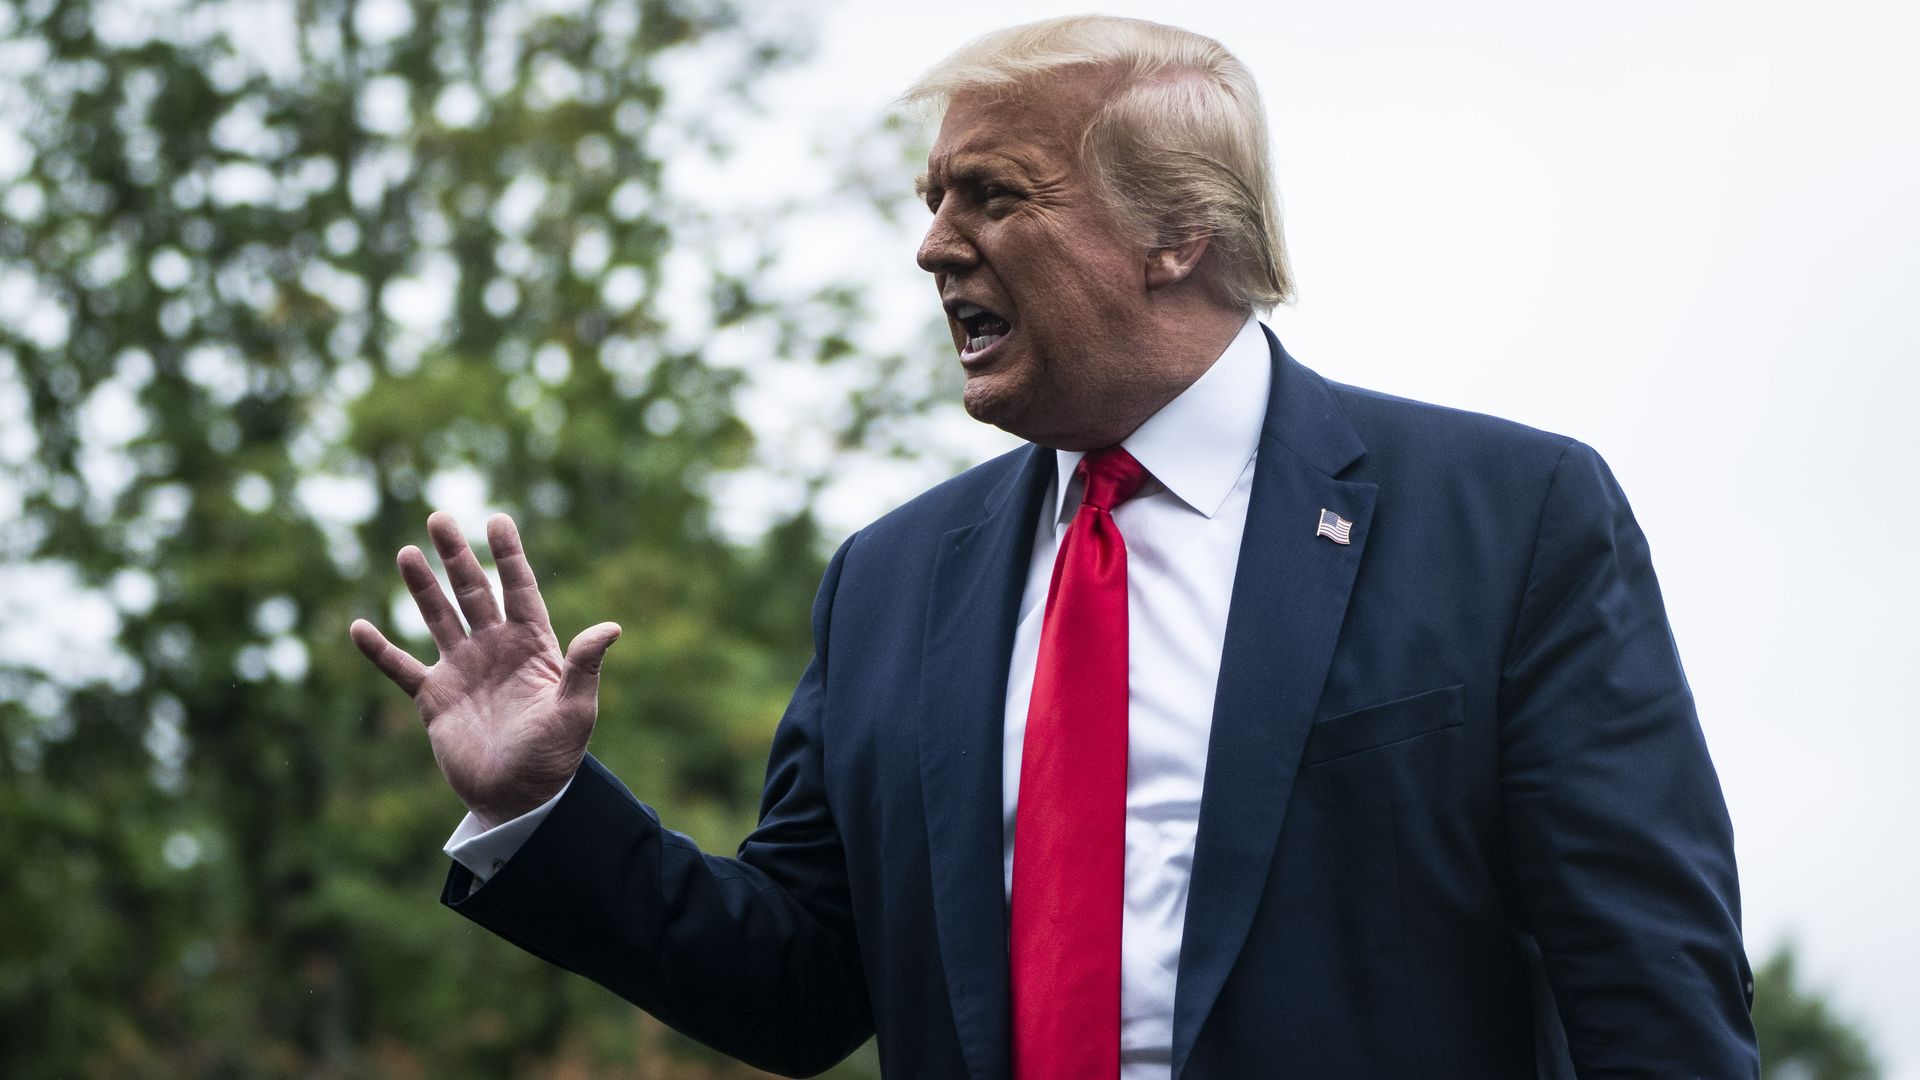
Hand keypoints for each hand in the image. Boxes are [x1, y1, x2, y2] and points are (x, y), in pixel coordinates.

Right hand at [350, 511, 620, 827]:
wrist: (519, 798)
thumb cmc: (555, 755)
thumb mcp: (576, 709)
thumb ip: (586, 666)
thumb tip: (612, 627)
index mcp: (533, 645)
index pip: (519, 589)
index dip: (508, 555)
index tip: (496, 520)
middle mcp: (495, 649)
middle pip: (474, 592)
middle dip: (457, 556)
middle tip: (440, 517)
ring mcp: (463, 670)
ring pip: (439, 618)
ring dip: (422, 588)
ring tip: (407, 553)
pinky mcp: (435, 698)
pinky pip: (402, 668)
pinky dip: (380, 650)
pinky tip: (359, 627)